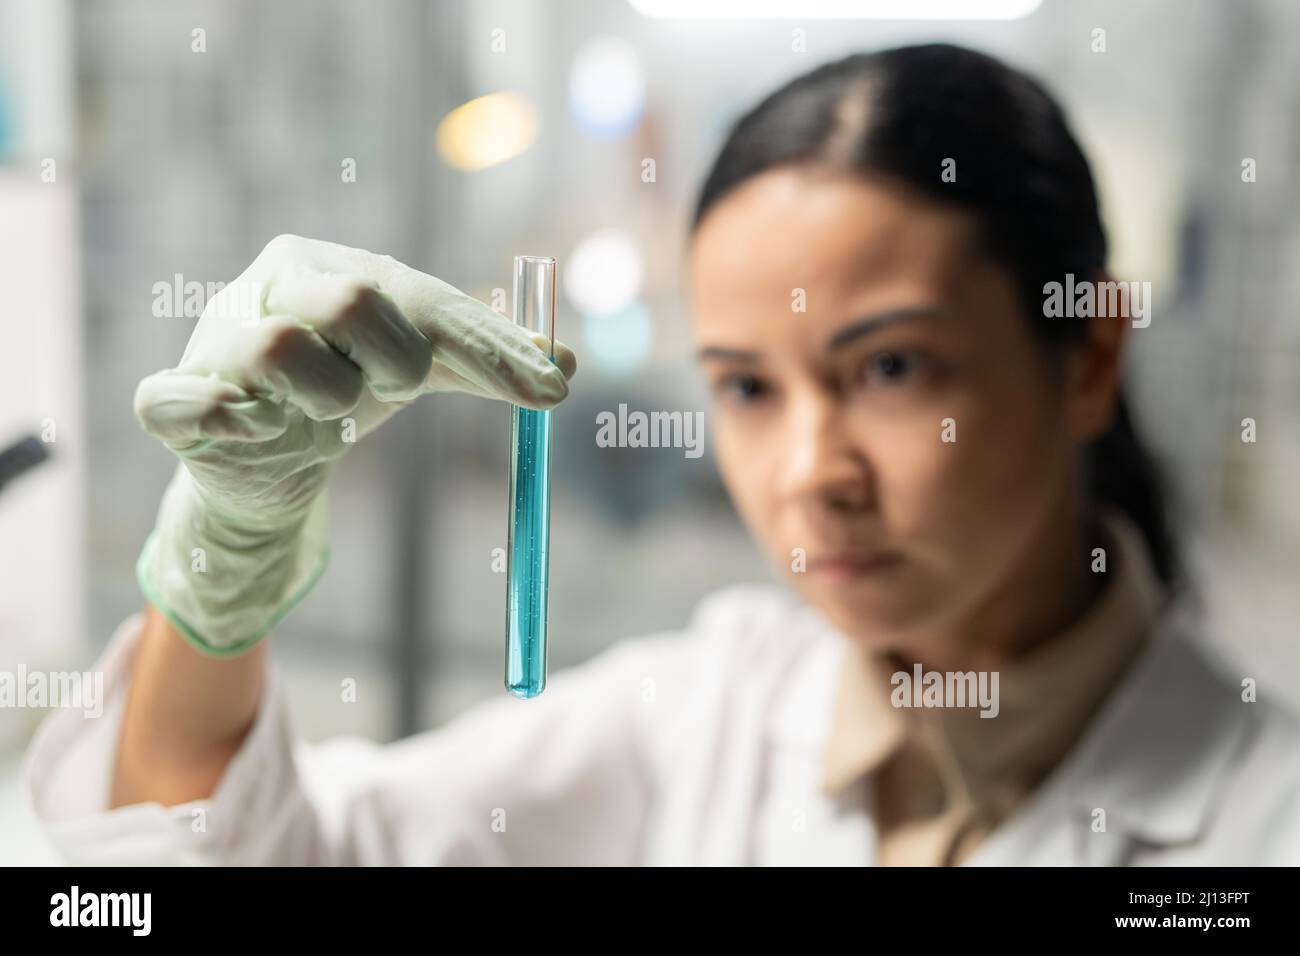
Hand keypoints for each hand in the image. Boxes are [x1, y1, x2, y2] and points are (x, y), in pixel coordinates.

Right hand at [134, 234, 575, 655]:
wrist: (264, 457)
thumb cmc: (348, 389)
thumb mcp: (421, 370)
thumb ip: (487, 363)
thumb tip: (566, 366)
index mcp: (335, 266)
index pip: (421, 296)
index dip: (488, 347)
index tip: (550, 392)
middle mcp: (272, 286)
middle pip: (352, 299)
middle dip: (400, 359)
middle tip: (400, 393)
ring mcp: (215, 339)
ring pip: (280, 349)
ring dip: (327, 400)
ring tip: (329, 416)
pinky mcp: (172, 400)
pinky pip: (184, 401)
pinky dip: (228, 420)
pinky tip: (257, 432)